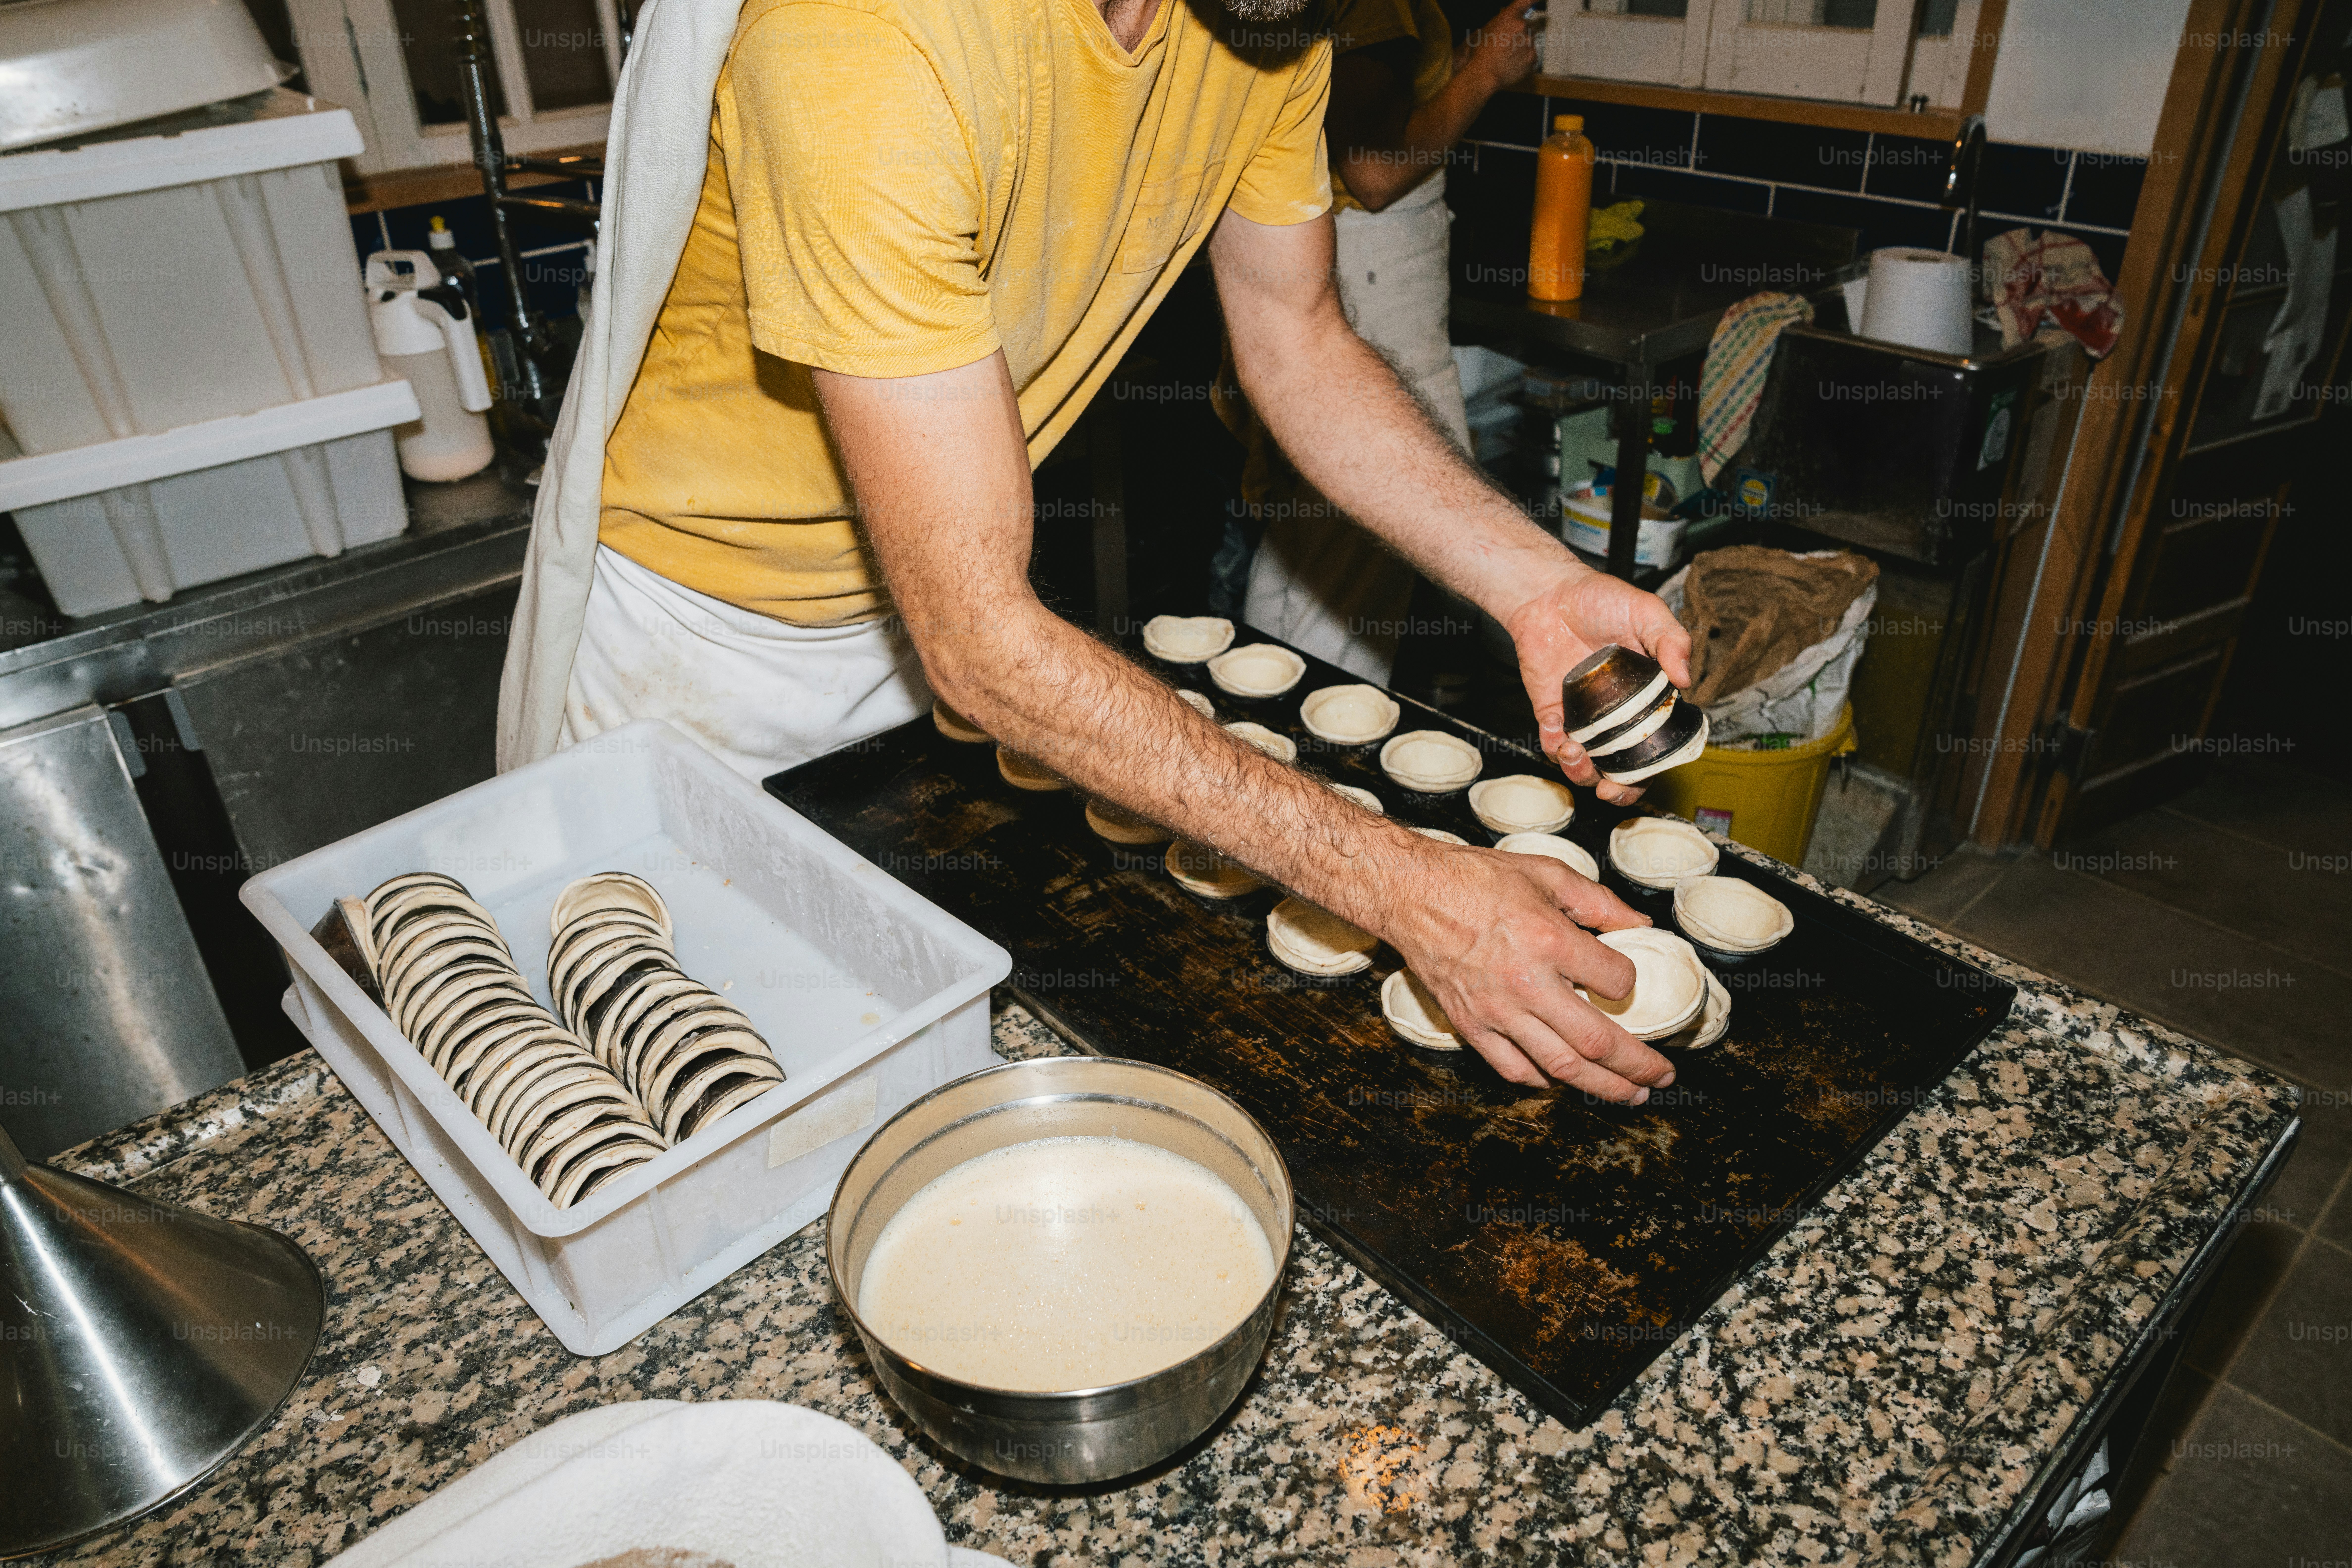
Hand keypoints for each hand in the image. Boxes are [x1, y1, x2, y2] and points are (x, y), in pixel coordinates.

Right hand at [1382, 845, 1676, 1100]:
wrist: (1410, 893)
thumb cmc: (1474, 878)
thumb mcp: (1545, 873)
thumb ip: (1597, 901)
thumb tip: (1640, 927)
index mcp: (1550, 941)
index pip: (1615, 981)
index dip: (1631, 986)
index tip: (1627, 983)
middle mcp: (1527, 984)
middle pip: (1597, 1042)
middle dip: (1638, 1066)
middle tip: (1661, 1075)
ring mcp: (1497, 1011)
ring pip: (1562, 1067)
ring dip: (1604, 1087)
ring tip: (1630, 1093)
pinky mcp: (1471, 1025)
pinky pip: (1514, 1068)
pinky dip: (1543, 1080)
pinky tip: (1562, 1081)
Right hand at [1459, 0, 1541, 91]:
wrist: (1483, 73)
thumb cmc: (1480, 53)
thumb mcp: (1486, 30)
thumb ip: (1501, 24)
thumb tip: (1508, 26)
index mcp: (1509, 17)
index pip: (1525, 2)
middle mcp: (1522, 26)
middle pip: (1527, 27)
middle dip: (1520, 34)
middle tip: (1507, 46)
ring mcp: (1529, 43)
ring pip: (1529, 42)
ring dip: (1522, 47)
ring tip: (1508, 57)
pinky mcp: (1533, 58)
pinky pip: (1531, 56)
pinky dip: (1524, 60)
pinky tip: (1512, 65)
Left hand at [1501, 562, 1691, 805]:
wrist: (1550, 593)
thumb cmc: (1600, 599)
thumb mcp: (1647, 611)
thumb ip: (1672, 640)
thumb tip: (1686, 678)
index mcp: (1647, 697)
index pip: (1656, 743)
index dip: (1653, 769)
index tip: (1645, 777)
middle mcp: (1616, 713)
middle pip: (1621, 767)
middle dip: (1616, 790)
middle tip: (1609, 790)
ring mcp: (1583, 715)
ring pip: (1584, 763)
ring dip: (1581, 771)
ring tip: (1576, 754)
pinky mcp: (1552, 711)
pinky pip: (1552, 742)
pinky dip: (1553, 745)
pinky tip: (1556, 730)